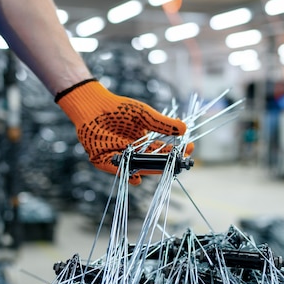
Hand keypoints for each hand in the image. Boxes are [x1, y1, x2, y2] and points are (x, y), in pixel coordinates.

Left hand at [56, 79, 189, 184]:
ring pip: (136, 168)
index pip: (164, 152)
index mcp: (144, 144)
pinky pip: (116, 169)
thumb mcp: (144, 116)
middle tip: (178, 162)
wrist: (94, 105)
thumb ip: (162, 124)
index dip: (176, 152)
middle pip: (152, 163)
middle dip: (166, 163)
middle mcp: (134, 153)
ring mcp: (120, 158)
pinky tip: (136, 177)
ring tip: (160, 169)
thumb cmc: (119, 108)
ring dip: (148, 170)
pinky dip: (126, 173)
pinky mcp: (103, 160)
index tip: (189, 149)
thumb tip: (184, 129)